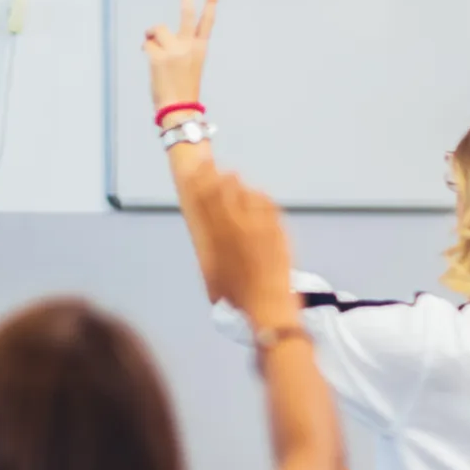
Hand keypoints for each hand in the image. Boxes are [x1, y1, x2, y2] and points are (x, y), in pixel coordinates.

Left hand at [142, 0, 217, 112]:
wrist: (178, 109)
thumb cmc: (180, 90)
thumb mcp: (186, 67)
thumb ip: (176, 49)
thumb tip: (152, 37)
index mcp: (200, 49)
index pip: (207, 22)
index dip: (210, 4)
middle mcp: (189, 46)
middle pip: (186, 13)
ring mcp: (174, 50)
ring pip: (157, 29)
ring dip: (151, 37)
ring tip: (153, 51)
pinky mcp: (159, 56)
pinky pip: (146, 44)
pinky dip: (144, 50)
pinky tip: (151, 62)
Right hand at [188, 170, 295, 322]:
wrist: (267, 306)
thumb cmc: (239, 298)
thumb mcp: (215, 277)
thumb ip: (211, 255)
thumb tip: (210, 245)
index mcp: (215, 239)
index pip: (203, 202)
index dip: (197, 183)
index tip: (193, 170)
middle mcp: (234, 230)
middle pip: (221, 192)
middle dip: (213, 175)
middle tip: (209, 163)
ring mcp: (256, 228)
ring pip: (244, 195)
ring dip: (236, 184)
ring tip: (231, 174)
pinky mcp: (275, 231)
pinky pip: (266, 205)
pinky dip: (259, 197)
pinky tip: (257, 192)